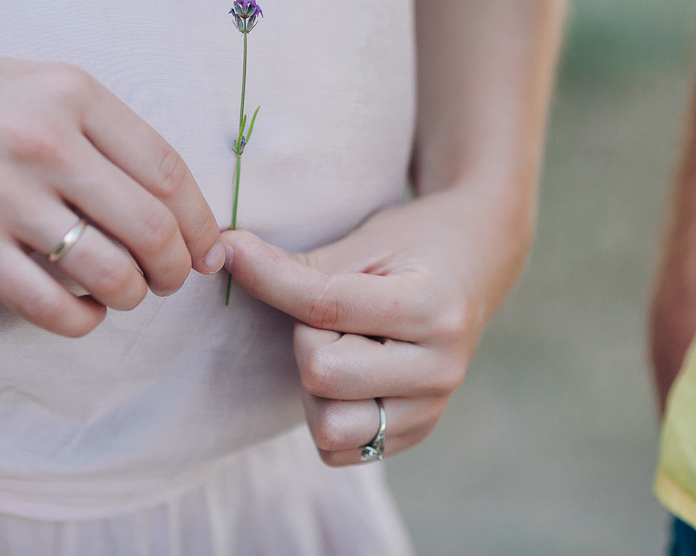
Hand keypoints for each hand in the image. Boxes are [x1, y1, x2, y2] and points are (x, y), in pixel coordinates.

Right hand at [0, 31, 223, 336]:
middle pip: (152, 229)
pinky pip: (48, 305)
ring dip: (130, 297)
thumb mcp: (35, 84)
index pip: (169, 172)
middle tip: (169, 281)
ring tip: (120, 293)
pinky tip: (77, 312)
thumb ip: (99, 133)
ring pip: (109, 274)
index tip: (207, 249)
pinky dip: (79, 321)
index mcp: (75, 94)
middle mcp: (47, 141)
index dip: (200, 223)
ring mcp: (3, 194)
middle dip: (175, 270)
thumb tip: (166, 202)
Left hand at [220, 187, 531, 464]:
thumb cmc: (410, 245)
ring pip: (329, 427)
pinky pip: (338, 450)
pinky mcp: (417, 434)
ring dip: (317, 387)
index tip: (233, 251)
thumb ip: (295, 265)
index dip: (267, 277)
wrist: (473, 265)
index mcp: (432, 310)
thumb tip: (222, 254)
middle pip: (321, 375)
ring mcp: (432, 409)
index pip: (324, 308)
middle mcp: (440, 369)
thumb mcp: (360, 244)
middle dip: (308, 340)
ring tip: (343, 347)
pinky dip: (328, 413)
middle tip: (329, 315)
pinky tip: (351, 374)